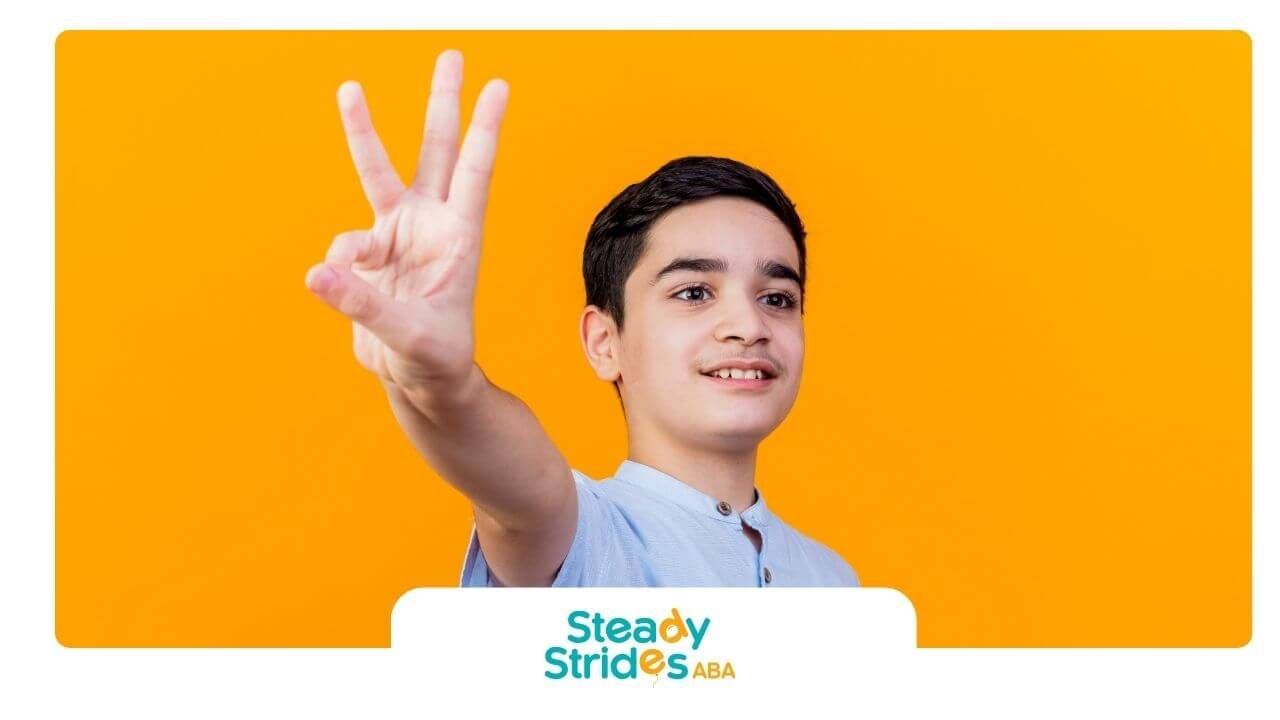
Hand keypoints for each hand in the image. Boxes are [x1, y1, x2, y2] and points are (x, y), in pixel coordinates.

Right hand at [305, 49, 509, 404]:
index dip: (485, 128)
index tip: (498, 86)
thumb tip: (319, 274)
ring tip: (350, 88)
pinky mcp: (368, 254)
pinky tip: (334, 287)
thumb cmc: (434, 357)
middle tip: (452, 54)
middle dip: (443, 103)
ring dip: (364, 130)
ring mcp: (398, 233)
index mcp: (459, 237)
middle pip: (435, 150)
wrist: (416, 378)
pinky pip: (343, 245)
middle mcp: (430, 224)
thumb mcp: (409, 337)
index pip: (475, 172)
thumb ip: (365, 305)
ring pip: (379, 172)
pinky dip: (336, 265)